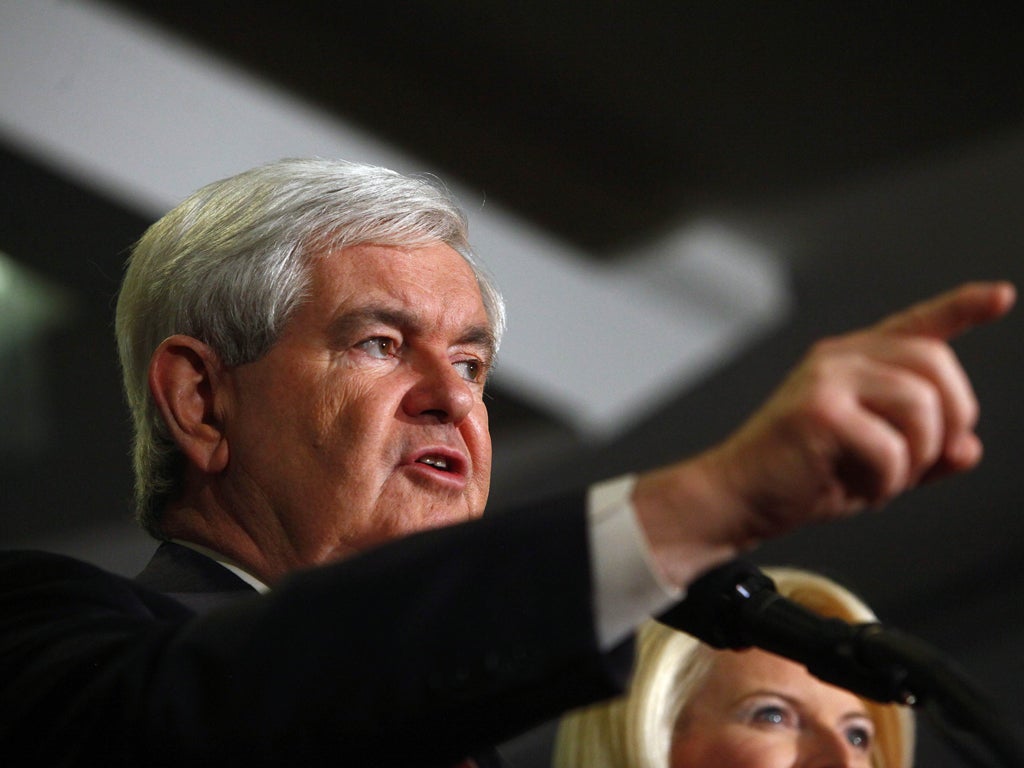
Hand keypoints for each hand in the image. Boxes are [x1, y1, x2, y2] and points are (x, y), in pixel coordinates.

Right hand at [634, 281, 1015, 587]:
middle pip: (935, 364)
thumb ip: (924, 453)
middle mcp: (839, 357)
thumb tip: (969, 449)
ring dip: (917, 458)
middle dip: (951, 419)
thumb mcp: (876, 465)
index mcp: (851, 361)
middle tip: (925, 459)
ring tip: (883, 480)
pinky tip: (858, 487)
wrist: (737, 498)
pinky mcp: (820, 411)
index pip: (916, 325)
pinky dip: (886, 483)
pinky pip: (892, 448)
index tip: (1000, 297)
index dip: (962, 307)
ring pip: (922, 406)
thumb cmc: (798, 477)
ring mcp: (827, 379)